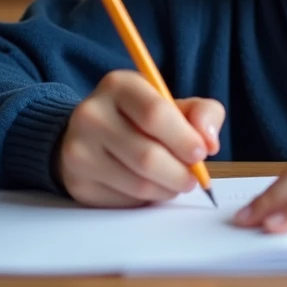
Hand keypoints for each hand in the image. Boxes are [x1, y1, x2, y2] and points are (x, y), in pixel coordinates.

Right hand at [55, 69, 222, 206]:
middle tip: (193, 178)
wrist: (93, 135)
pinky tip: (149, 187)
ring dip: (166, 189)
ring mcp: (78, 150)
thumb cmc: (142, 118)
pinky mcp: (77, 182)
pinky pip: (123, 201)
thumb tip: (209, 142)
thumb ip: (202, 113)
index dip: (184, 139)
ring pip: (137, 183)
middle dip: (180, 173)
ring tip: (175, 182)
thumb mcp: (174, 104)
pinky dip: (146, 199)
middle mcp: (91, 114)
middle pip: (147, 155)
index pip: (155, 114)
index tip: (201, 153)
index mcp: (118, 85)